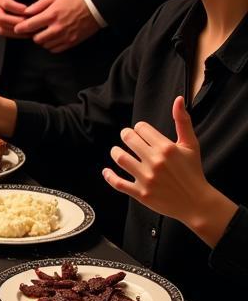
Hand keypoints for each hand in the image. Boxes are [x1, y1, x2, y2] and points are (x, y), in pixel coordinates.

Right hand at [0, 0, 30, 37]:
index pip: (6, 4)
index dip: (17, 8)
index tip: (28, 9)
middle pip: (2, 19)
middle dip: (17, 22)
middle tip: (29, 22)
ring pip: (1, 28)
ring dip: (16, 30)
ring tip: (29, 29)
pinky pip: (2, 32)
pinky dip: (13, 34)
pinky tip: (23, 33)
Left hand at [13, 0, 99, 52]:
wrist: (96, 4)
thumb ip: (40, 5)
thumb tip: (26, 12)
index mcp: (52, 15)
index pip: (29, 26)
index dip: (21, 28)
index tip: (18, 28)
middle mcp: (57, 28)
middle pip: (36, 39)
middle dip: (33, 34)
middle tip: (36, 29)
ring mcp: (65, 36)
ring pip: (45, 45)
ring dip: (43, 40)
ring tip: (46, 31)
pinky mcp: (71, 42)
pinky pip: (55, 49)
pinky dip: (52, 45)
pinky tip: (54, 37)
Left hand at [103, 96, 237, 245]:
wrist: (195, 201)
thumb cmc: (192, 171)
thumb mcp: (190, 144)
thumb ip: (182, 121)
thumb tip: (178, 100)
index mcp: (166, 147)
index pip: (141, 129)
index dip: (139, 128)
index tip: (139, 131)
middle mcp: (155, 162)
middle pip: (129, 140)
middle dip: (125, 135)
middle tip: (126, 136)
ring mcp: (146, 178)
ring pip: (121, 159)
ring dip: (115, 152)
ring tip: (117, 150)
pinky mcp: (140, 193)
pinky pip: (118, 183)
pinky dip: (109, 176)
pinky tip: (106, 171)